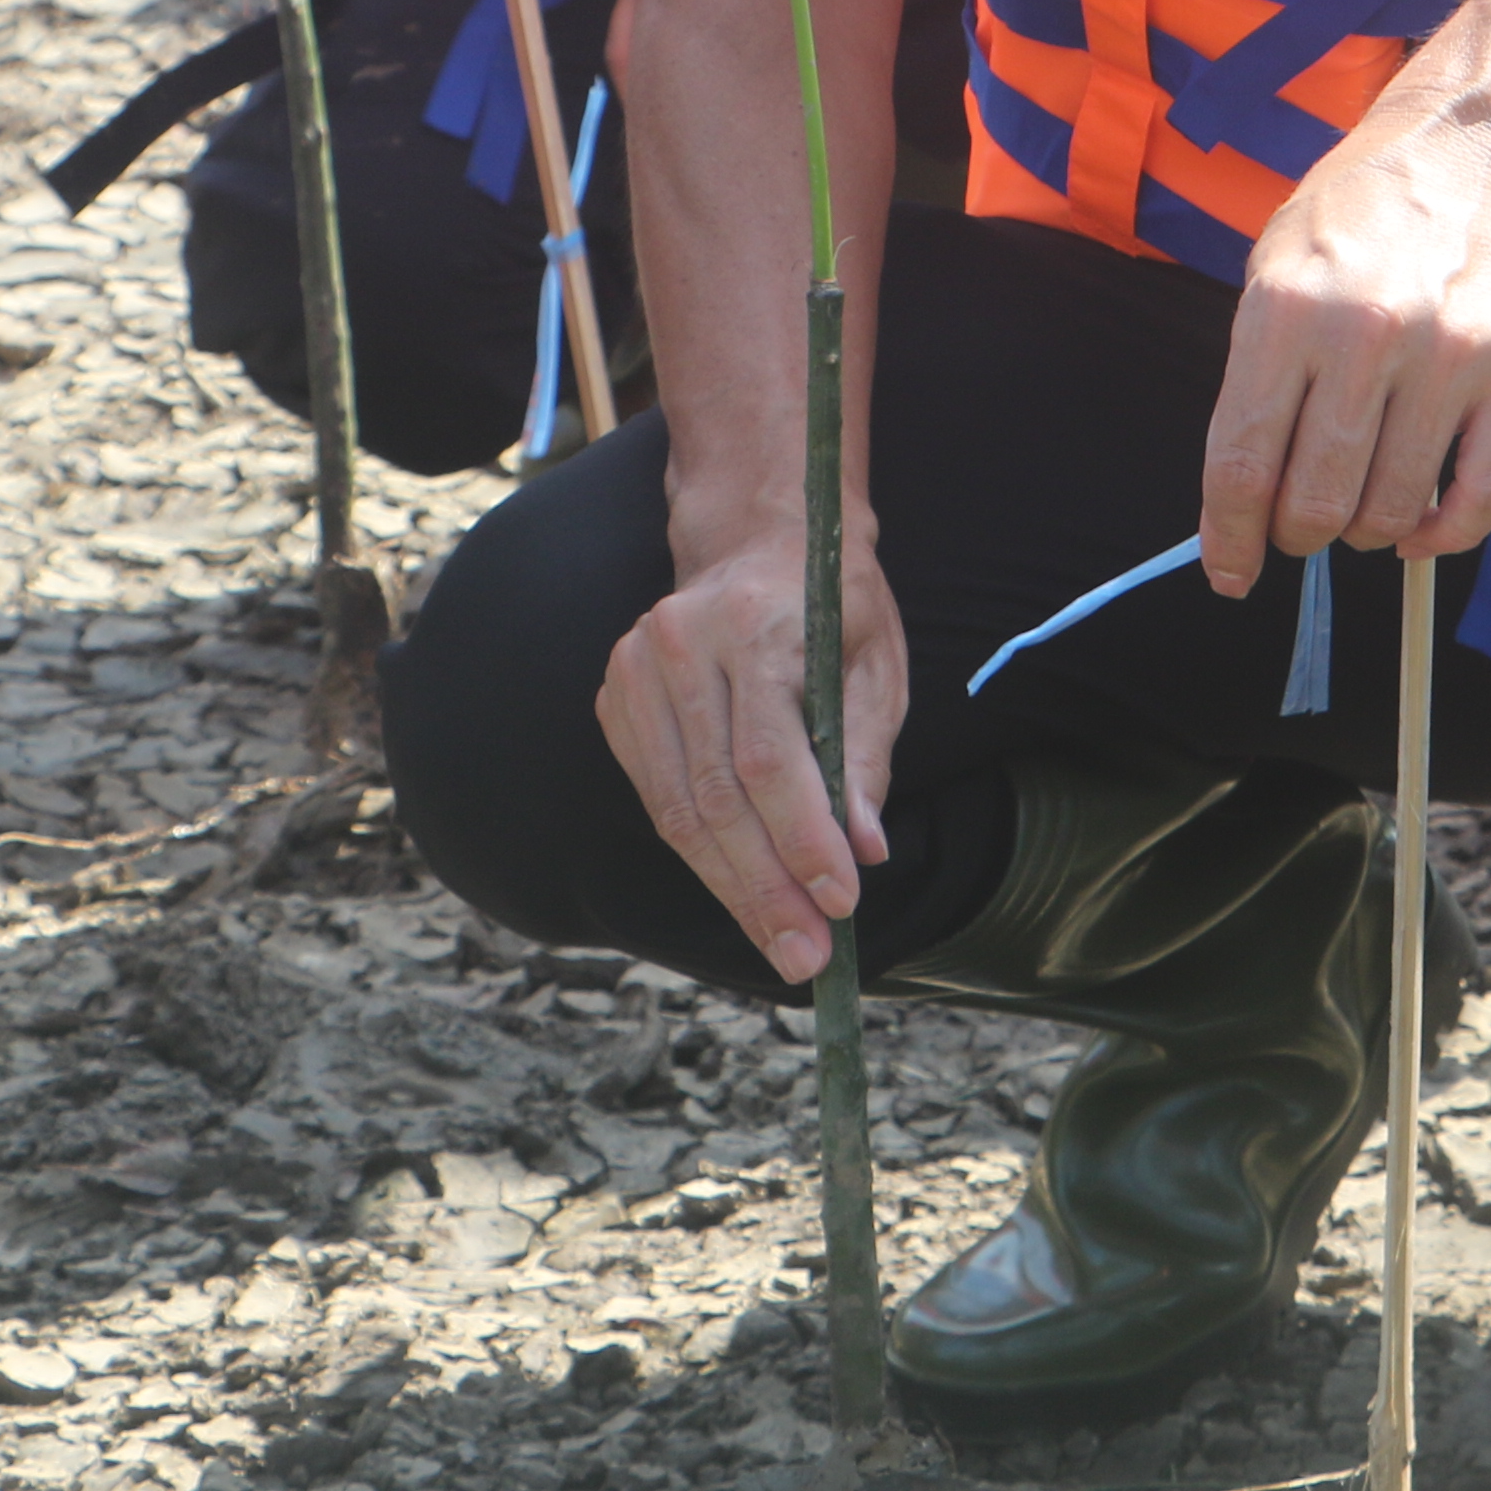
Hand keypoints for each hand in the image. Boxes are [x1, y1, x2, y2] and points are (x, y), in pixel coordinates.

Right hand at [598, 508, 900, 981]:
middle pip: (715, 796)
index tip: (841, 902)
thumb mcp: (875, 662)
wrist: (756, 535)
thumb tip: (863, 851)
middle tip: (808, 955)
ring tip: (783, 944)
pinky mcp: (616, 698)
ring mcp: (635, 670)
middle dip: (766, 888)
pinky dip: (703, 856)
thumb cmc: (831, 602)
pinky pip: (659, 798)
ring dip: (733, 888)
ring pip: (678, 810)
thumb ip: (866, 754)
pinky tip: (744, 893)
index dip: (801, 838)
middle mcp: (678, 645)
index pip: (766, 755)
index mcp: (752, 624)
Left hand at [1200, 107, 1490, 597]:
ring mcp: (1449, 360)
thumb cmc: (1353, 215)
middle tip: (1299, 523)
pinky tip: (1421, 526)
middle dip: (1297, 535)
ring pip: (1394, 511)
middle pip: (1316, 502)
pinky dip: (1448, 535)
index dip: (1229, 538)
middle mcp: (1368, 338)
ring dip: (1367, 533)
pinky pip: (1486, 498)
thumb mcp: (1270, 273)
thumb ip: (1253, 384)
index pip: (1243, 465)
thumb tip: (1240, 504)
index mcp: (1288, 311)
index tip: (1230, 573)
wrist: (1467, 152)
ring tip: (1359, 505)